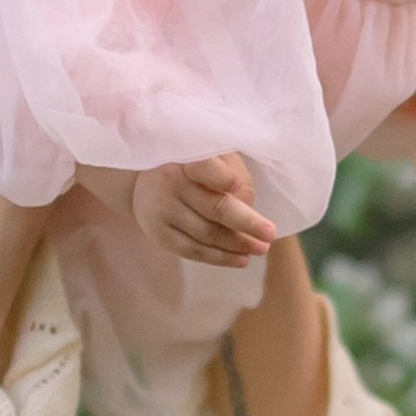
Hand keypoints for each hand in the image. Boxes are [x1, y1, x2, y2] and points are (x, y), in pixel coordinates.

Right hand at [130, 152, 277, 267]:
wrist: (144, 182)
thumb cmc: (193, 167)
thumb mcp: (212, 156)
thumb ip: (232, 174)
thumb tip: (248, 209)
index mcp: (186, 157)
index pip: (203, 167)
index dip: (219, 176)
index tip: (235, 184)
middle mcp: (170, 182)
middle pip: (213, 207)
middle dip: (246, 223)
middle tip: (270, 234)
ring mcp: (162, 210)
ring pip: (207, 233)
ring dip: (238, 244)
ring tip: (261, 248)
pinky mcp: (159, 234)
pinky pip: (194, 251)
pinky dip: (220, 258)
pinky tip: (242, 259)